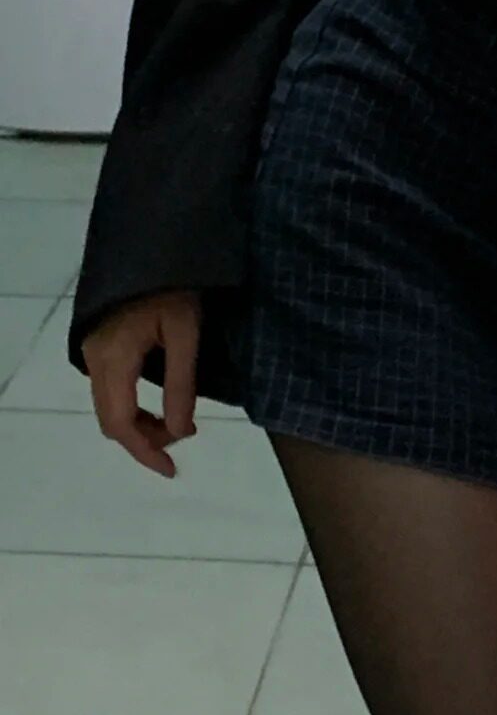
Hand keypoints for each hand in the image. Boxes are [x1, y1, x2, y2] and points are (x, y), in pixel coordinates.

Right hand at [83, 290, 200, 477]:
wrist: (151, 244)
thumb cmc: (172, 286)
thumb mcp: (185, 332)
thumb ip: (180, 383)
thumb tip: (179, 432)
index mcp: (113, 359)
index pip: (121, 423)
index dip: (145, 451)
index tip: (172, 469)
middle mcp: (95, 361)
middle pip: (111, 420)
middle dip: (145, 439)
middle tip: (183, 439)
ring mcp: (93, 352)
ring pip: (108, 406)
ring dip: (139, 424)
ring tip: (175, 426)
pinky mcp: (99, 345)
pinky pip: (110, 390)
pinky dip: (131, 407)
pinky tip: (157, 405)